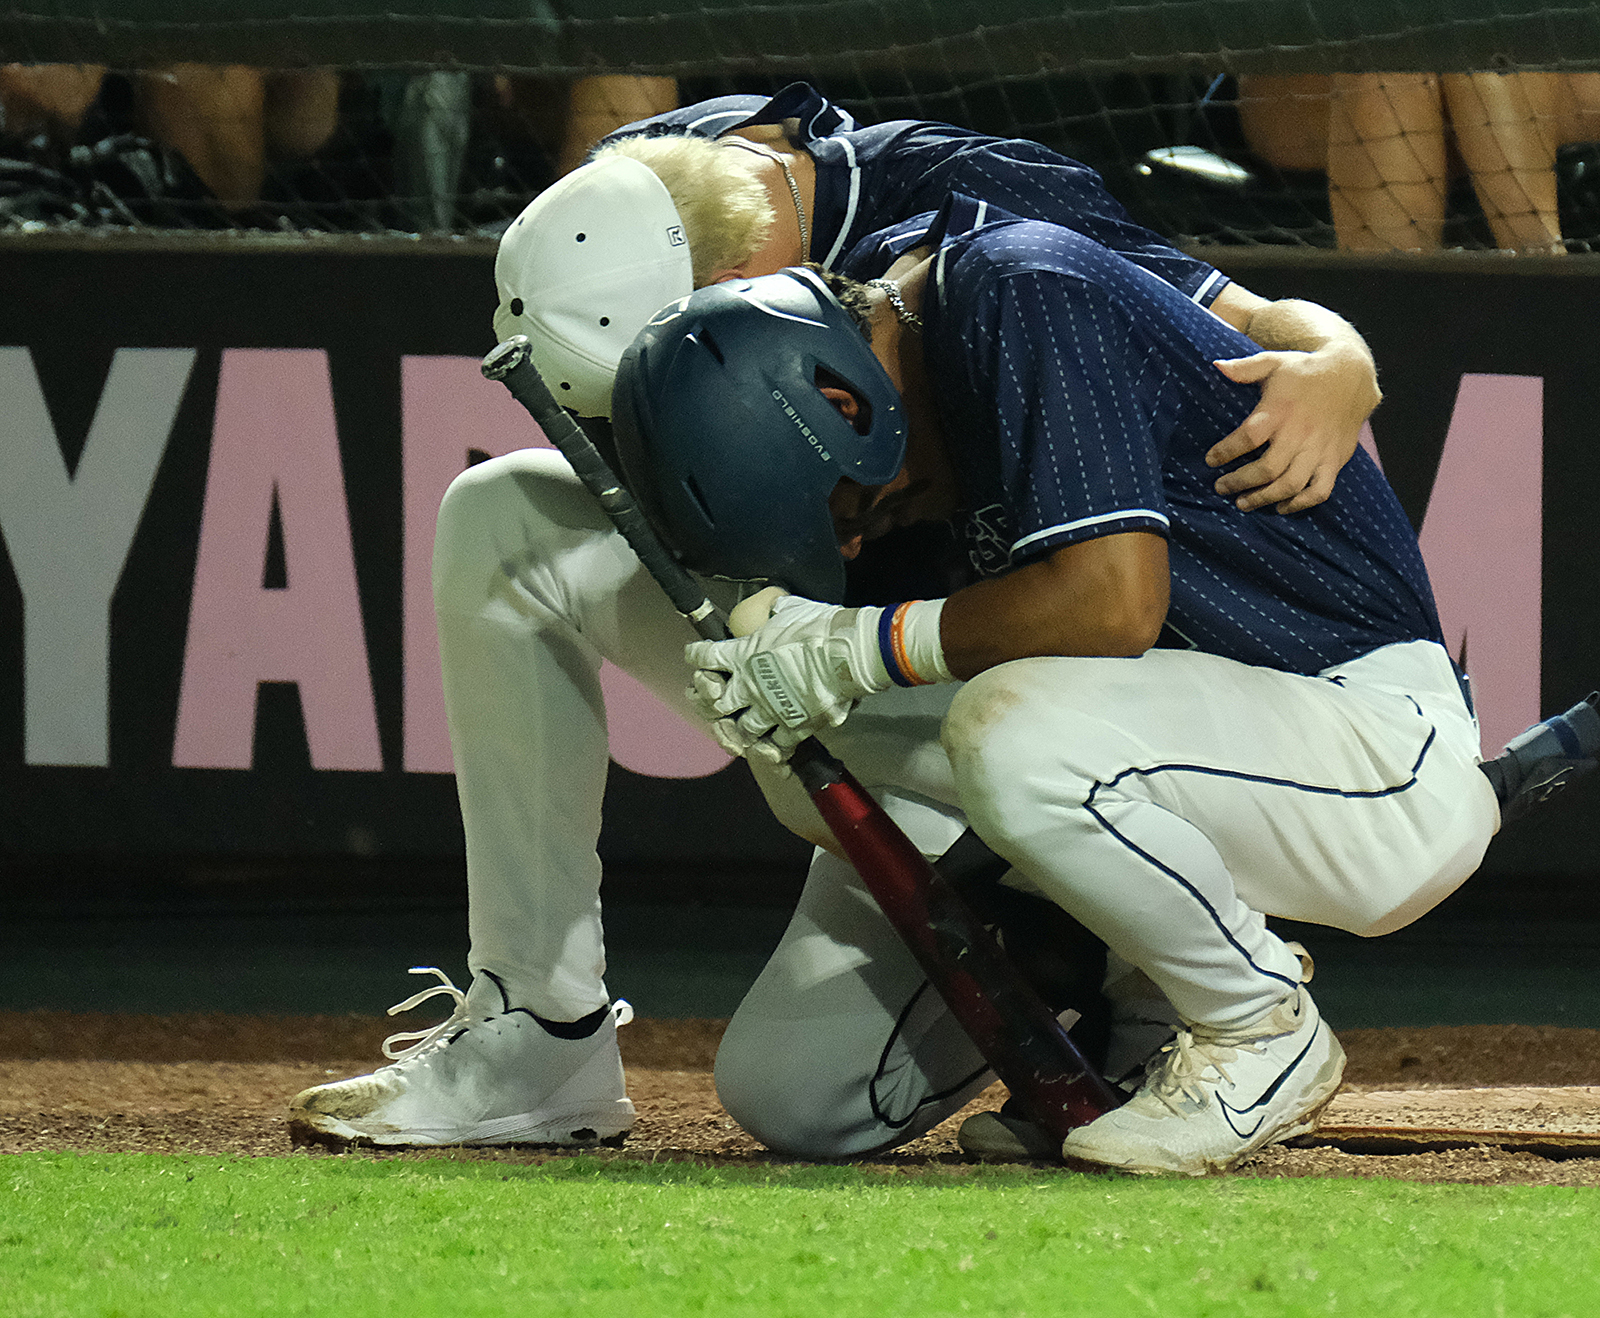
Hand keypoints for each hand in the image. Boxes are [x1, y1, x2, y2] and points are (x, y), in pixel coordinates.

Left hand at [685, 595, 889, 766]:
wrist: (848, 654)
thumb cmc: (819, 627)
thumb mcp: (789, 608)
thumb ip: (774, 610)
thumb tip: (774, 604)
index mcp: (743, 654)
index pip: (706, 656)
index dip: (696, 655)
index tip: (693, 654)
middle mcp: (749, 686)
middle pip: (714, 703)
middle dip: (707, 702)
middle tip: (707, 699)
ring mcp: (770, 710)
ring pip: (741, 729)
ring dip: (738, 729)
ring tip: (739, 727)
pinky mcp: (794, 727)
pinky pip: (776, 746)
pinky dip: (771, 748)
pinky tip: (769, 746)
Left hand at [1206, 348, 1376, 513]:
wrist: (1351, 374)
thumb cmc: (1304, 371)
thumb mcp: (1273, 362)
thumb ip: (1244, 368)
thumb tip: (1216, 366)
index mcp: (1280, 410)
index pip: (1248, 436)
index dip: (1226, 452)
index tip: (1210, 460)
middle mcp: (1301, 432)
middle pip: (1268, 469)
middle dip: (1240, 482)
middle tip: (1221, 488)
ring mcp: (1319, 449)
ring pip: (1291, 485)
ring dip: (1264, 498)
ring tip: (1243, 503)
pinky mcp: (1335, 459)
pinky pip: (1320, 491)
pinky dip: (1300, 504)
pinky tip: (1282, 507)